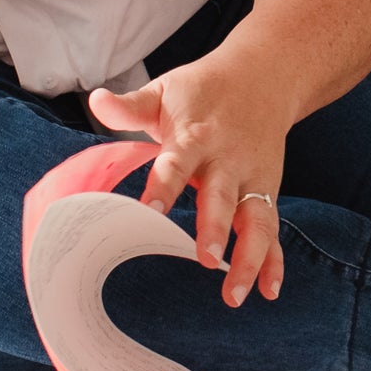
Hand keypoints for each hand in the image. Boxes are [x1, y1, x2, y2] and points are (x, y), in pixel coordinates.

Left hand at [86, 52, 292, 307]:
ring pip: (256, 221)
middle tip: (207, 259)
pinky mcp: (268, 191)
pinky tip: (269, 291)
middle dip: (216, 228)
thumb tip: (96, 100)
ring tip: (233, 293)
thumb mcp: (166, 90)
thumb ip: (131, 105)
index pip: (177, 163)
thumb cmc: (203, 90)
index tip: (149, 211)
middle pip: (223, 198)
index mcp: (196, 136)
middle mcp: (227, 161)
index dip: (164, 187)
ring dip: (249, 257)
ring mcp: (252, 179)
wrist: (264, 76)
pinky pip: (274, 229)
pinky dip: (275, 261)